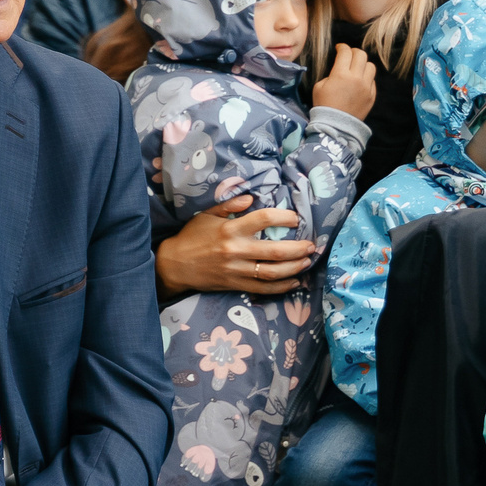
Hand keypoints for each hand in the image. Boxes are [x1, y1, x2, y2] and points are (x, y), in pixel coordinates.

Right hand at [154, 194, 315, 297]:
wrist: (174, 265)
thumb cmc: (192, 237)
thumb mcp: (206, 215)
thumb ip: (229, 205)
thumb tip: (251, 197)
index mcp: (230, 229)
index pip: (263, 219)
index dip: (284, 217)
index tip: (296, 219)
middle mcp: (235, 250)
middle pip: (274, 250)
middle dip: (298, 249)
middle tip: (311, 246)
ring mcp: (236, 270)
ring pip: (272, 272)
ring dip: (294, 268)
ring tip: (307, 262)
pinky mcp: (235, 285)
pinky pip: (262, 289)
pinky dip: (281, 287)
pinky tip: (294, 282)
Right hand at [313, 44, 377, 120]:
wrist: (336, 125)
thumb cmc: (324, 104)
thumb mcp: (320, 85)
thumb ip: (331, 74)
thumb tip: (340, 70)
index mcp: (341, 74)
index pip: (346, 52)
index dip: (342, 47)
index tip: (340, 48)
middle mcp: (356, 78)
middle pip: (361, 55)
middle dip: (354, 52)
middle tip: (348, 55)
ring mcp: (366, 87)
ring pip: (371, 66)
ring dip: (363, 64)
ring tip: (356, 68)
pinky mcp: (372, 95)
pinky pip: (373, 80)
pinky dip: (367, 77)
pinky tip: (360, 81)